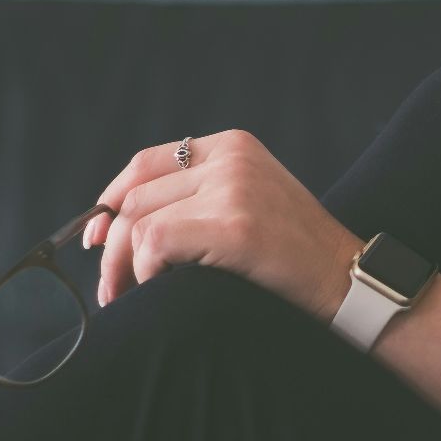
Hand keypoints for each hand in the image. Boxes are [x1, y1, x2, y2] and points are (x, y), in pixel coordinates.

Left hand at [80, 129, 362, 324]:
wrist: (345, 277)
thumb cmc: (294, 252)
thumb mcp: (250, 201)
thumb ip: (198, 195)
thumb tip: (115, 222)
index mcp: (235, 145)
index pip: (147, 163)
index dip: (111, 201)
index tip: (95, 238)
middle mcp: (232, 158)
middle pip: (137, 197)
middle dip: (111, 246)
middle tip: (111, 287)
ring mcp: (234, 188)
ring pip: (140, 223)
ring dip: (124, 267)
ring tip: (129, 295)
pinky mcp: (234, 224)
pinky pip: (156, 243)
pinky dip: (145, 271)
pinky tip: (157, 288)